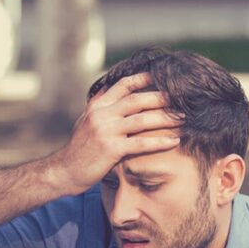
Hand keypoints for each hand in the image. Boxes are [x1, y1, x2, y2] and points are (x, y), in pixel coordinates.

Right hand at [49, 72, 181, 193]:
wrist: (65, 171)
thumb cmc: (79, 149)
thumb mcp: (86, 122)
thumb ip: (101, 107)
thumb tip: (111, 91)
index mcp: (97, 106)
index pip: (122, 85)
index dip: (143, 79)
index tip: (162, 76)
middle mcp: (101, 115)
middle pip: (136, 100)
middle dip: (161, 98)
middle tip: (181, 99)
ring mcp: (106, 131)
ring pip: (141, 119)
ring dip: (165, 118)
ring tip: (183, 119)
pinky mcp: (111, 149)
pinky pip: (141, 143)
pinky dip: (160, 141)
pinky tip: (174, 141)